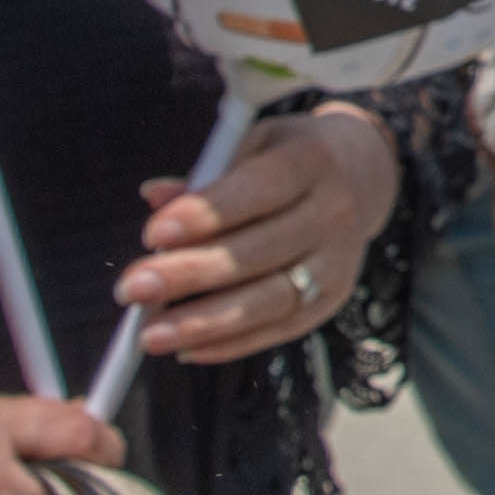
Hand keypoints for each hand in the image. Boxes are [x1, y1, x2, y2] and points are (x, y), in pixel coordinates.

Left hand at [122, 102, 401, 363]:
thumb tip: (155, 197)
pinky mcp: (331, 300)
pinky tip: (186, 349)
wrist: (361, 177)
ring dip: (204, 322)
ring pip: (268, 301)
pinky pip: (277, 330)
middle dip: (189, 275)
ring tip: (150, 335)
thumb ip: (206, 175)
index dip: (207, 214)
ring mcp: (337, 263)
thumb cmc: (288, 160)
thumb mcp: (252, 145)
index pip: (259, 190)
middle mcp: (333, 214)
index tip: (153, 234)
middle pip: (258, 252)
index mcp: (311, 162)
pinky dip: (230, 343)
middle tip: (133, 289)